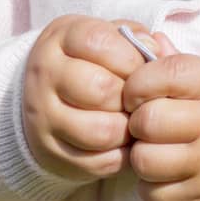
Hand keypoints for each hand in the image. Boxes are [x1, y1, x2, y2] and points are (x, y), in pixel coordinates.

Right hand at [21, 16, 162, 184]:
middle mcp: (44, 75)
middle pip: (100, 89)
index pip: (98, 42)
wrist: (47, 98)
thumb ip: (135, 40)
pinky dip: (122, 156)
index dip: (130, 57)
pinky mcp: (51, 153)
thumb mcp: (107, 39)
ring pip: (101, 131)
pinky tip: (124, 142)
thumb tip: (156, 51)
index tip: (139, 68)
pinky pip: (99, 163)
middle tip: (139, 100)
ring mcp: (43, 117)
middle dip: (131, 98)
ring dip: (128, 130)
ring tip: (134, 121)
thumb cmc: (91, 62)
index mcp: (59, 38)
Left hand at [122, 33, 199, 200]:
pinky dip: (153, 187)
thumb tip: (143, 43)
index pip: (167, 73)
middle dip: (138, 122)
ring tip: (158, 150)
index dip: (139, 82)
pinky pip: (153, 195)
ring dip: (142, 156)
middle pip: (149, 121)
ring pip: (144, 161)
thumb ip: (179, 64)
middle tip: (147, 124)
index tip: (138, 91)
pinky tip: (168, 175)